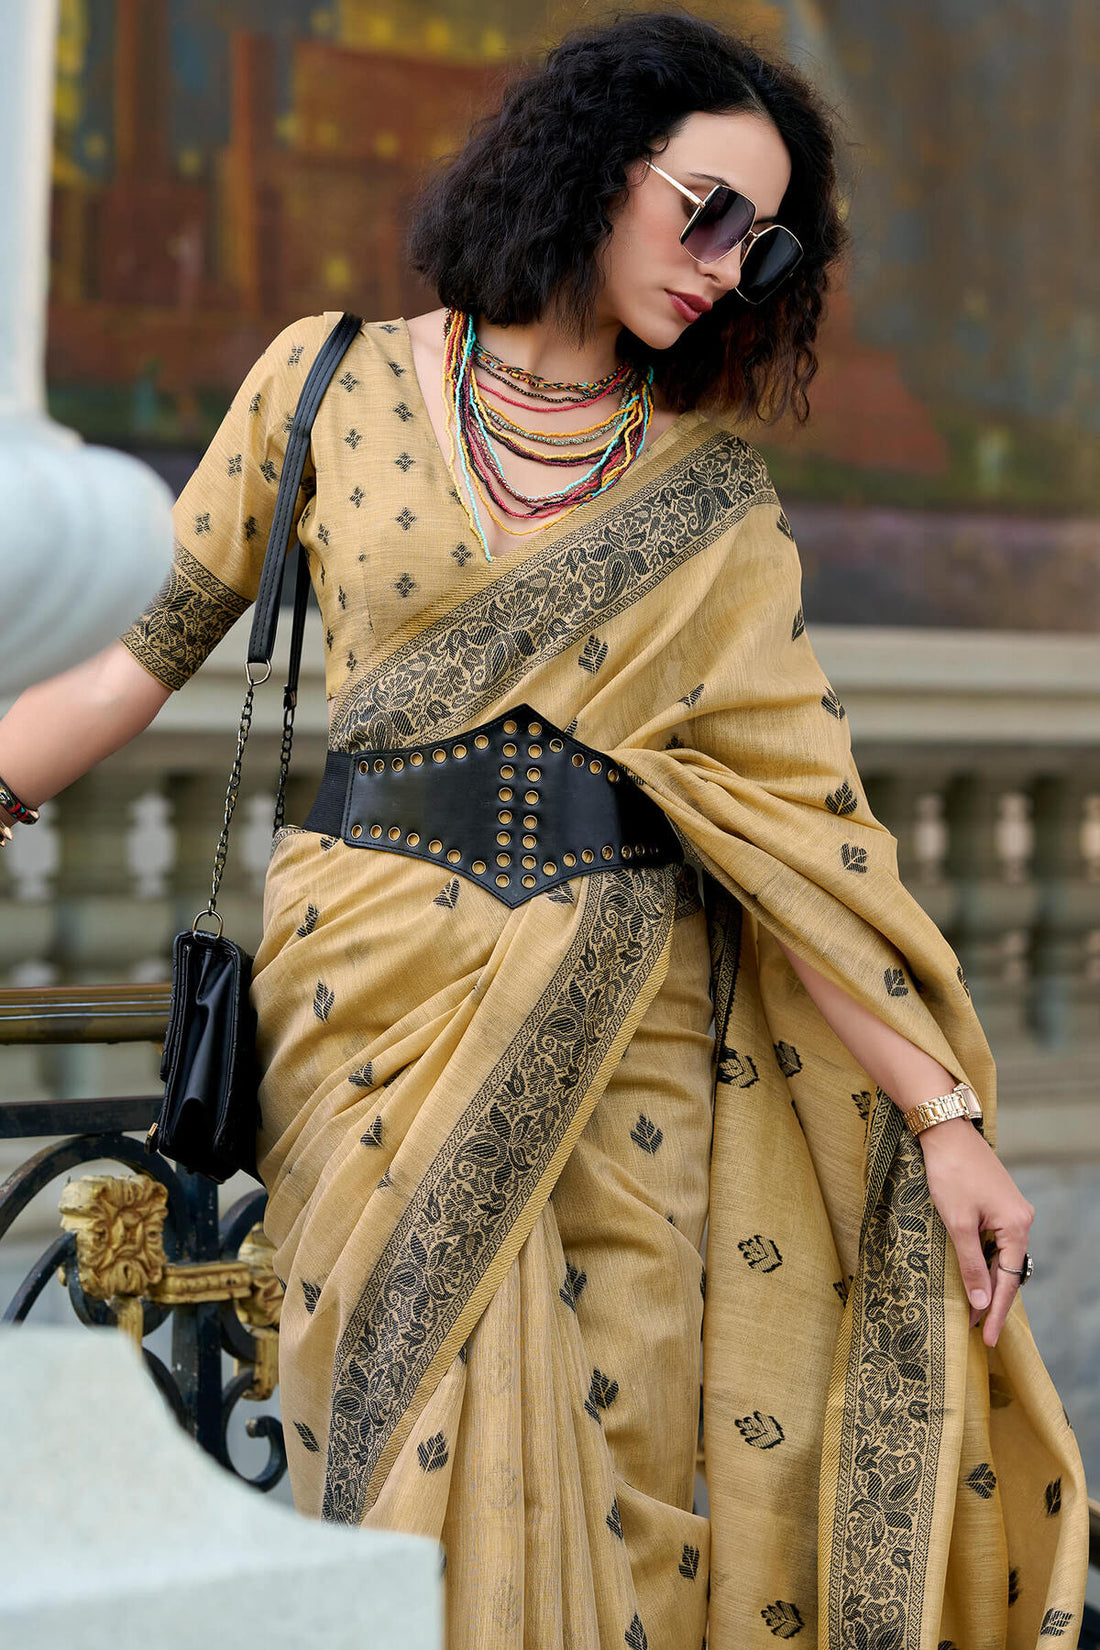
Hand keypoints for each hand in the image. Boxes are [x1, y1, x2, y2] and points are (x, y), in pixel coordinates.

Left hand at [917, 1116, 1033, 1345]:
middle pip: (1008, 1270)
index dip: (995, 1311)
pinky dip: (985, 1261)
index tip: (985, 1338)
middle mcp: (1021, 1220)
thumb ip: (971, 1264)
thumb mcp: (957, 1223)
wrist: (945, 1132)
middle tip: (976, 1331)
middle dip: (992, 1301)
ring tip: (972, 1310)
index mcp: (1016, 1226)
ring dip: (987, 1281)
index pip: (1008, 1280)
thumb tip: (980, 1302)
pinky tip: (973, 1274)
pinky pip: (995, 1241)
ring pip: (1001, 1256)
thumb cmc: (950, 1174)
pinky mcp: (998, 1203)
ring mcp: (1011, 1210)